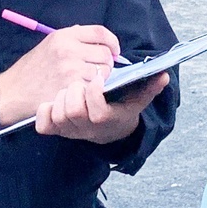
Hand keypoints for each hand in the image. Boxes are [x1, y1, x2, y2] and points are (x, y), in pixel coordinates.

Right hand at [0, 24, 119, 127]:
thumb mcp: (47, 45)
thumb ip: (71, 39)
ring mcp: (70, 69)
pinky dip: (93, 91)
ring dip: (100, 79)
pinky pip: (95, 87)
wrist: (12, 93)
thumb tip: (96, 39)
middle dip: (107, 63)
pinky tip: (82, 92)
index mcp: (63, 35)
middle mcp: (68, 49)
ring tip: (86, 82)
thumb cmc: (30, 71)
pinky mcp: (71, 88)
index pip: (99, 32)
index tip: (114, 51)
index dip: (112, 42)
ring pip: (103, 72)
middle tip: (98, 71)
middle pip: (105, 54)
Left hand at [35, 71, 167, 143]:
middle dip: (75, 91)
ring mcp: (70, 131)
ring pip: (58, 115)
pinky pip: (43, 125)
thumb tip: (163, 76)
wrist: (107, 131)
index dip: (94, 93)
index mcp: (107, 121)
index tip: (98, 78)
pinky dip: (44, 110)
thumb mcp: (137, 99)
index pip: (97, 112)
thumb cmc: (121, 108)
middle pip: (73, 111)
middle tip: (81, 82)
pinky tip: (54, 101)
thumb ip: (149, 87)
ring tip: (71, 89)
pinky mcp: (56, 131)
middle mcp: (87, 130)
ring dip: (62, 97)